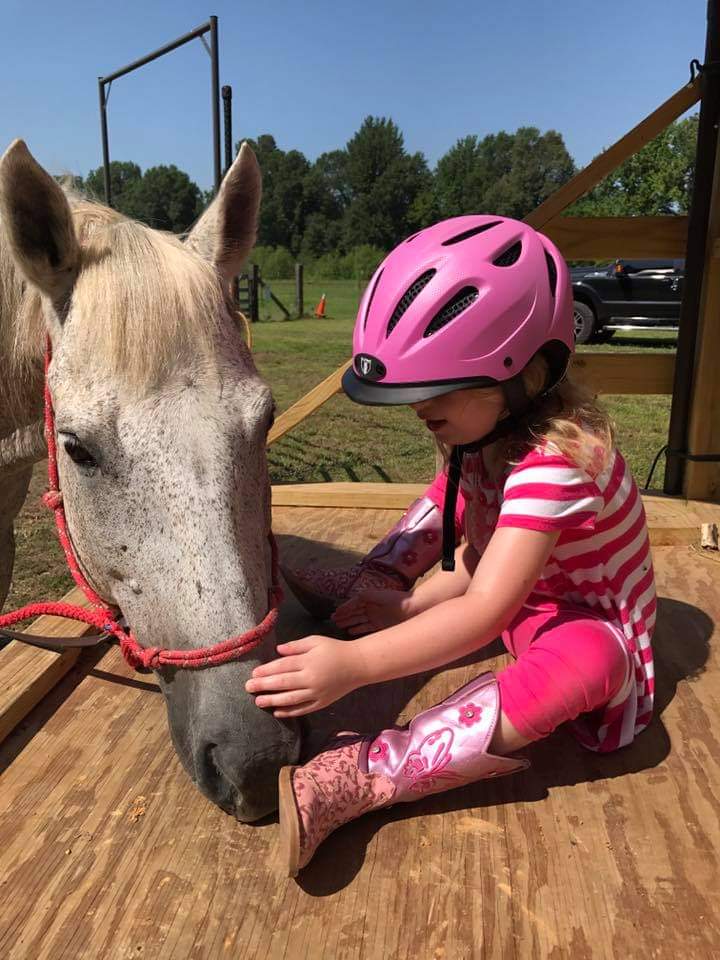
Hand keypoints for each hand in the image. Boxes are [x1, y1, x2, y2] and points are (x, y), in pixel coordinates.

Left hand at [245, 635, 362, 716]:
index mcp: (309, 661)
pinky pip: (302, 709)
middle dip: (264, 686)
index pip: (283, 667)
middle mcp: (311, 679)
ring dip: (273, 700)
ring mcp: (316, 693)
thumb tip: (277, 651)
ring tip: (258, 702)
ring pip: (290, 699)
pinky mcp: (321, 703)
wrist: (358, 666)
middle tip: (248, 687)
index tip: (254, 673)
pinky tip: (277, 711)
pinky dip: (289, 712)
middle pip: (283, 683)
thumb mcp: (316, 641)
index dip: (267, 670)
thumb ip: (295, 646)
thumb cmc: (335, 650)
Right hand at [332, 589, 414, 635]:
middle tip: (333, 620)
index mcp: (369, 599)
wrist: (412, 608)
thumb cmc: (395, 599)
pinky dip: (357, 629)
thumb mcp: (377, 595)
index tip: (335, 613)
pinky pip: (365, 628)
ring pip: (358, 620)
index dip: (344, 608)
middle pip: (354, 612)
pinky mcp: (379, 625)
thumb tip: (352, 598)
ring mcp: (374, 617)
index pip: (353, 604)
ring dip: (348, 623)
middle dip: (343, 616)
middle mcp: (370, 608)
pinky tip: (350, 631)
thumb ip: (364, 595)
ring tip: (339, 626)